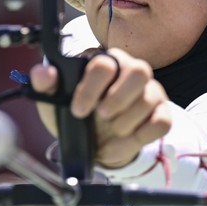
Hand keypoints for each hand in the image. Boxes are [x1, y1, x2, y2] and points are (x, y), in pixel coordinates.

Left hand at [29, 48, 171, 168]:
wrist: (95, 142)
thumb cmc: (76, 114)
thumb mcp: (55, 102)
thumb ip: (45, 85)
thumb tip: (43, 72)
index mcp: (103, 62)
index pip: (103, 64)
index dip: (90, 89)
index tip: (78, 110)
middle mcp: (129, 70)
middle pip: (139, 70)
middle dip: (118, 99)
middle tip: (102, 116)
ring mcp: (149, 90)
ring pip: (151, 97)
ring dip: (127, 121)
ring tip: (113, 130)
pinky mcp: (161, 111)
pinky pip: (163, 120)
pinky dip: (144, 134)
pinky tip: (129, 138)